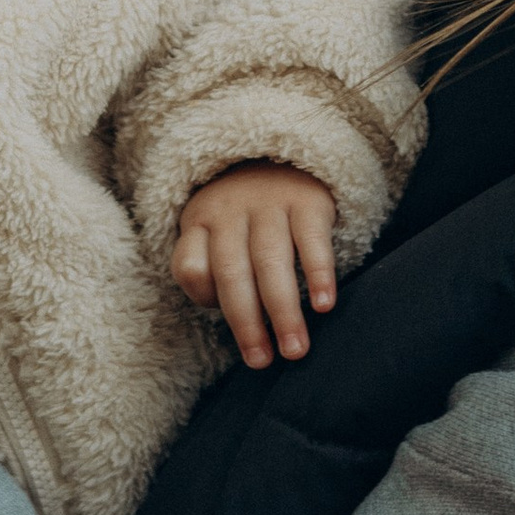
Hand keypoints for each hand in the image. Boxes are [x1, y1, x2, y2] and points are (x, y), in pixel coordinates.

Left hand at [172, 163, 336, 370]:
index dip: (204, 298)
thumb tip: (244, 332)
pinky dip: (318, 274)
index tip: (224, 323)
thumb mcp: (214, 229)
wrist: (278, 151)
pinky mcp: (307, 200)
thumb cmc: (243, 213)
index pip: (190, 266)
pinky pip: (312, 241)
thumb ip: (215, 271)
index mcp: (201, 221)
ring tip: (295, 350)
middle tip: (263, 363)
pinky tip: (324, 306)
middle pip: (232, 273)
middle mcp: (231, 212)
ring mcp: (269, 203)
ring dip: (283, 311)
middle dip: (247, 323)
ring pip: (271, 262)